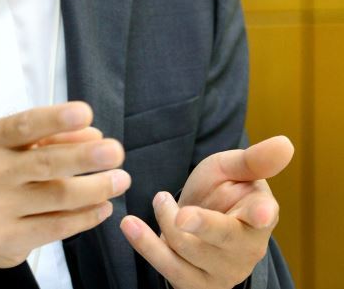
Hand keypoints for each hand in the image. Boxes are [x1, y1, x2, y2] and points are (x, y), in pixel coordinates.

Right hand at [0, 102, 130, 272]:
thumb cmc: (1, 172)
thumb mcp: (16, 147)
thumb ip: (52, 137)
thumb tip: (93, 135)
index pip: (25, 125)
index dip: (56, 119)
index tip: (86, 113)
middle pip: (46, 162)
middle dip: (86, 156)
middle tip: (116, 152)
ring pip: (58, 196)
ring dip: (97, 188)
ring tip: (120, 180)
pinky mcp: (7, 238)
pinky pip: (58, 226)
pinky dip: (86, 216)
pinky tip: (103, 206)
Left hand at [119, 135, 293, 288]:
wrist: (196, 218)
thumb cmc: (222, 190)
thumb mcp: (233, 168)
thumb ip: (253, 160)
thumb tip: (287, 142)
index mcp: (260, 215)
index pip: (263, 216)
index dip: (260, 214)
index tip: (259, 212)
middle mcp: (244, 250)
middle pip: (223, 239)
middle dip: (203, 226)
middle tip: (180, 213)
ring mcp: (220, 272)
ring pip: (190, 253)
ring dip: (165, 227)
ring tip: (158, 198)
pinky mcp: (194, 284)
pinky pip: (169, 270)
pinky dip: (147, 247)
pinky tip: (130, 225)